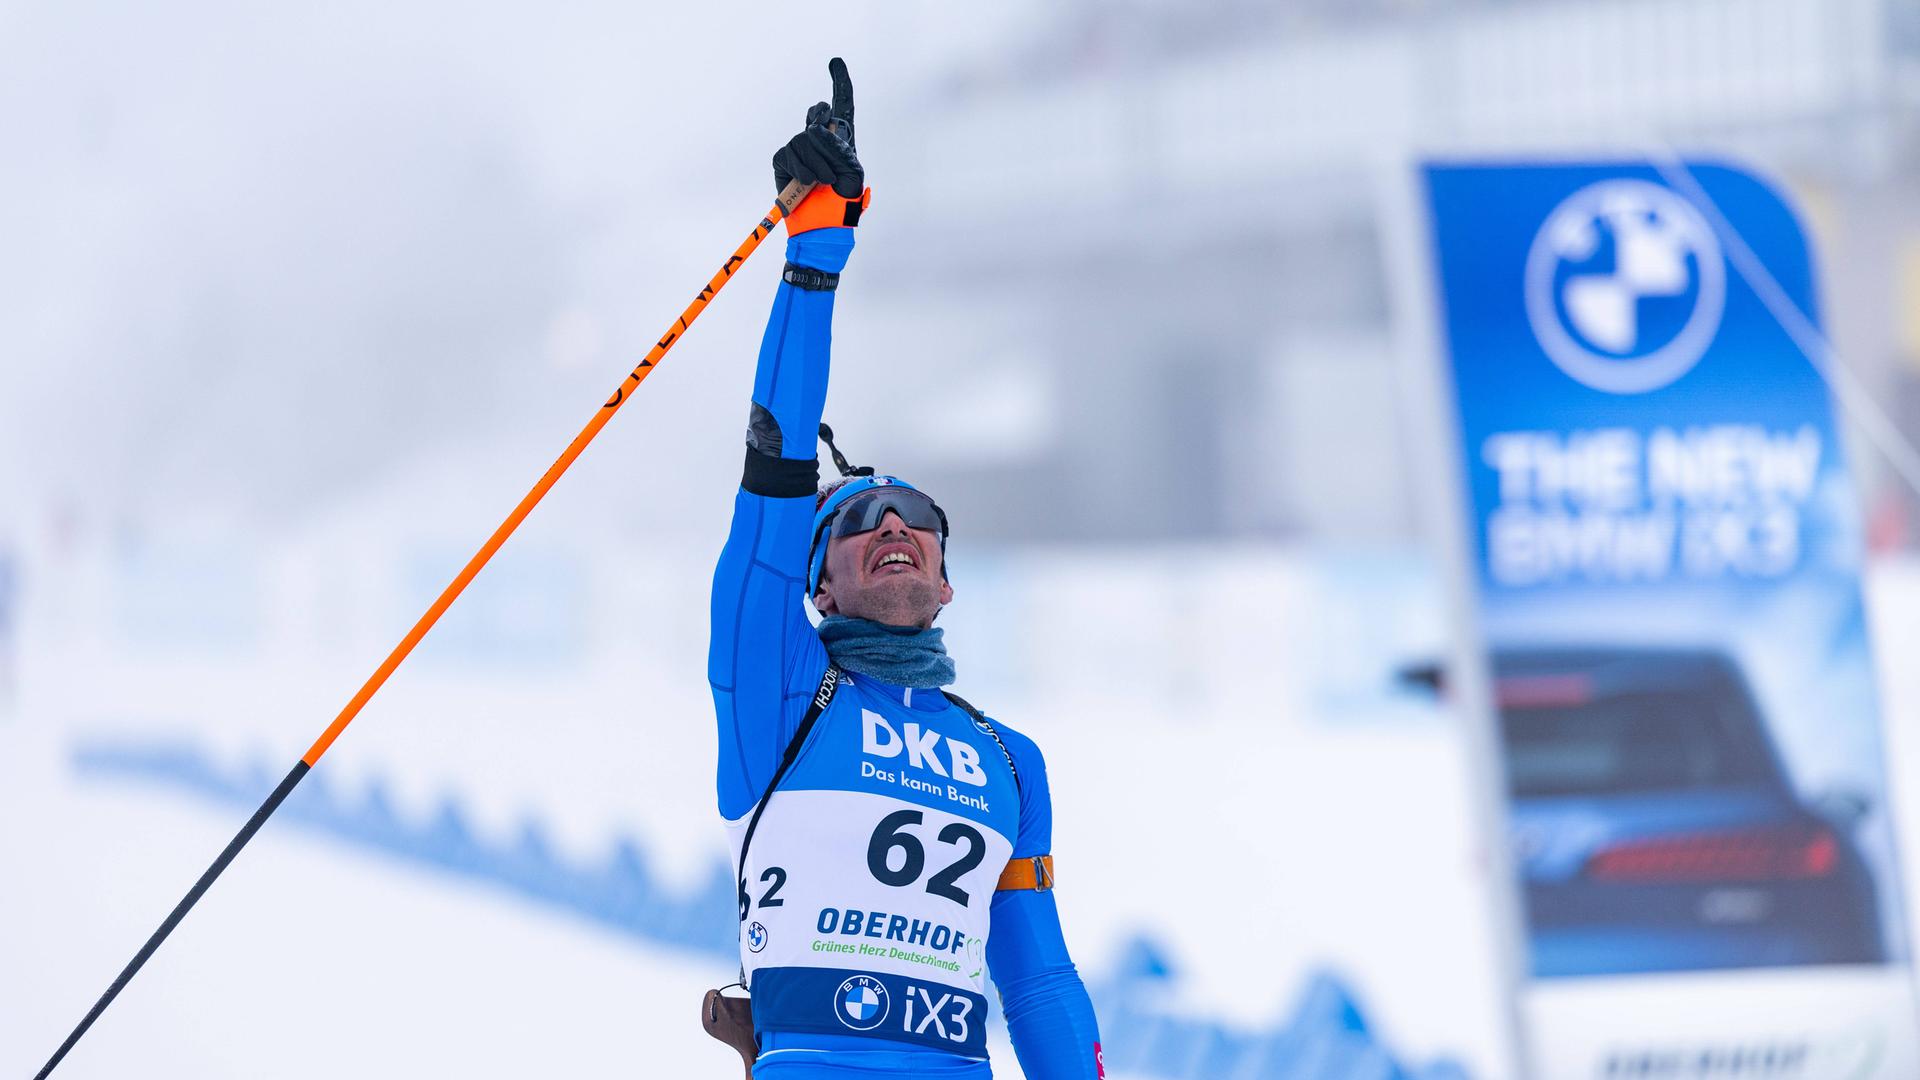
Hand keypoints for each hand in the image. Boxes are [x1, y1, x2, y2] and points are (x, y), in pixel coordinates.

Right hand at [772, 57, 862, 197]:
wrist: (822, 225)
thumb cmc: (842, 204)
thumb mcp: (852, 175)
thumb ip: (840, 150)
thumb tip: (818, 130)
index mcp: (842, 140)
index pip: (842, 105)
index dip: (840, 84)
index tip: (836, 62)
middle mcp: (820, 139)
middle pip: (819, 116)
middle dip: (827, 141)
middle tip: (834, 172)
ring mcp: (800, 148)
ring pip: (805, 138)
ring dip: (818, 165)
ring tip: (823, 183)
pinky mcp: (784, 159)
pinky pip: (790, 153)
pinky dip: (801, 169)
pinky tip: (807, 183)